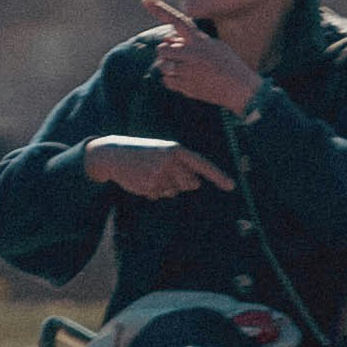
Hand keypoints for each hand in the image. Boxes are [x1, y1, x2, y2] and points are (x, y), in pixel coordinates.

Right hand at [83, 133, 229, 200]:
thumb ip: (183, 167)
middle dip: (182, 183)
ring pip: (174, 191)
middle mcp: (171, 161)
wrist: (114, 154)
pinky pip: (160, 195)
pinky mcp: (150, 185)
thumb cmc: (143, 153)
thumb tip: (196, 185)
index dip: (218, 176)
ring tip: (150, 174)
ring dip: (166, 188)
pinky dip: (153, 191)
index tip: (231, 186)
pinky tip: (142, 181)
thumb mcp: (164, 154)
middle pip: (191, 183)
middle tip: (163, 172)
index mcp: (176, 150)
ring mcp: (160, 174)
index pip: (202, 164)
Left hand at [140, 0, 262, 115]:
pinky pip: (166, 81)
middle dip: (167, 52)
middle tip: (182, 57)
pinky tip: (188, 80)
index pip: (178, 21)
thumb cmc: (227, 64)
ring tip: (187, 69)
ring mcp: (187, 71)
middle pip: (162, 49)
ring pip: (162, 66)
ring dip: (170, 67)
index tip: (146, 0)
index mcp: (199, 40)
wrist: (239, 89)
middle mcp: (191, 54)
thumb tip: (169, 40)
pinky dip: (172, 80)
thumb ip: (191, 40)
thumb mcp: (213, 45)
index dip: (161, 10)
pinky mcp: (185, 87)